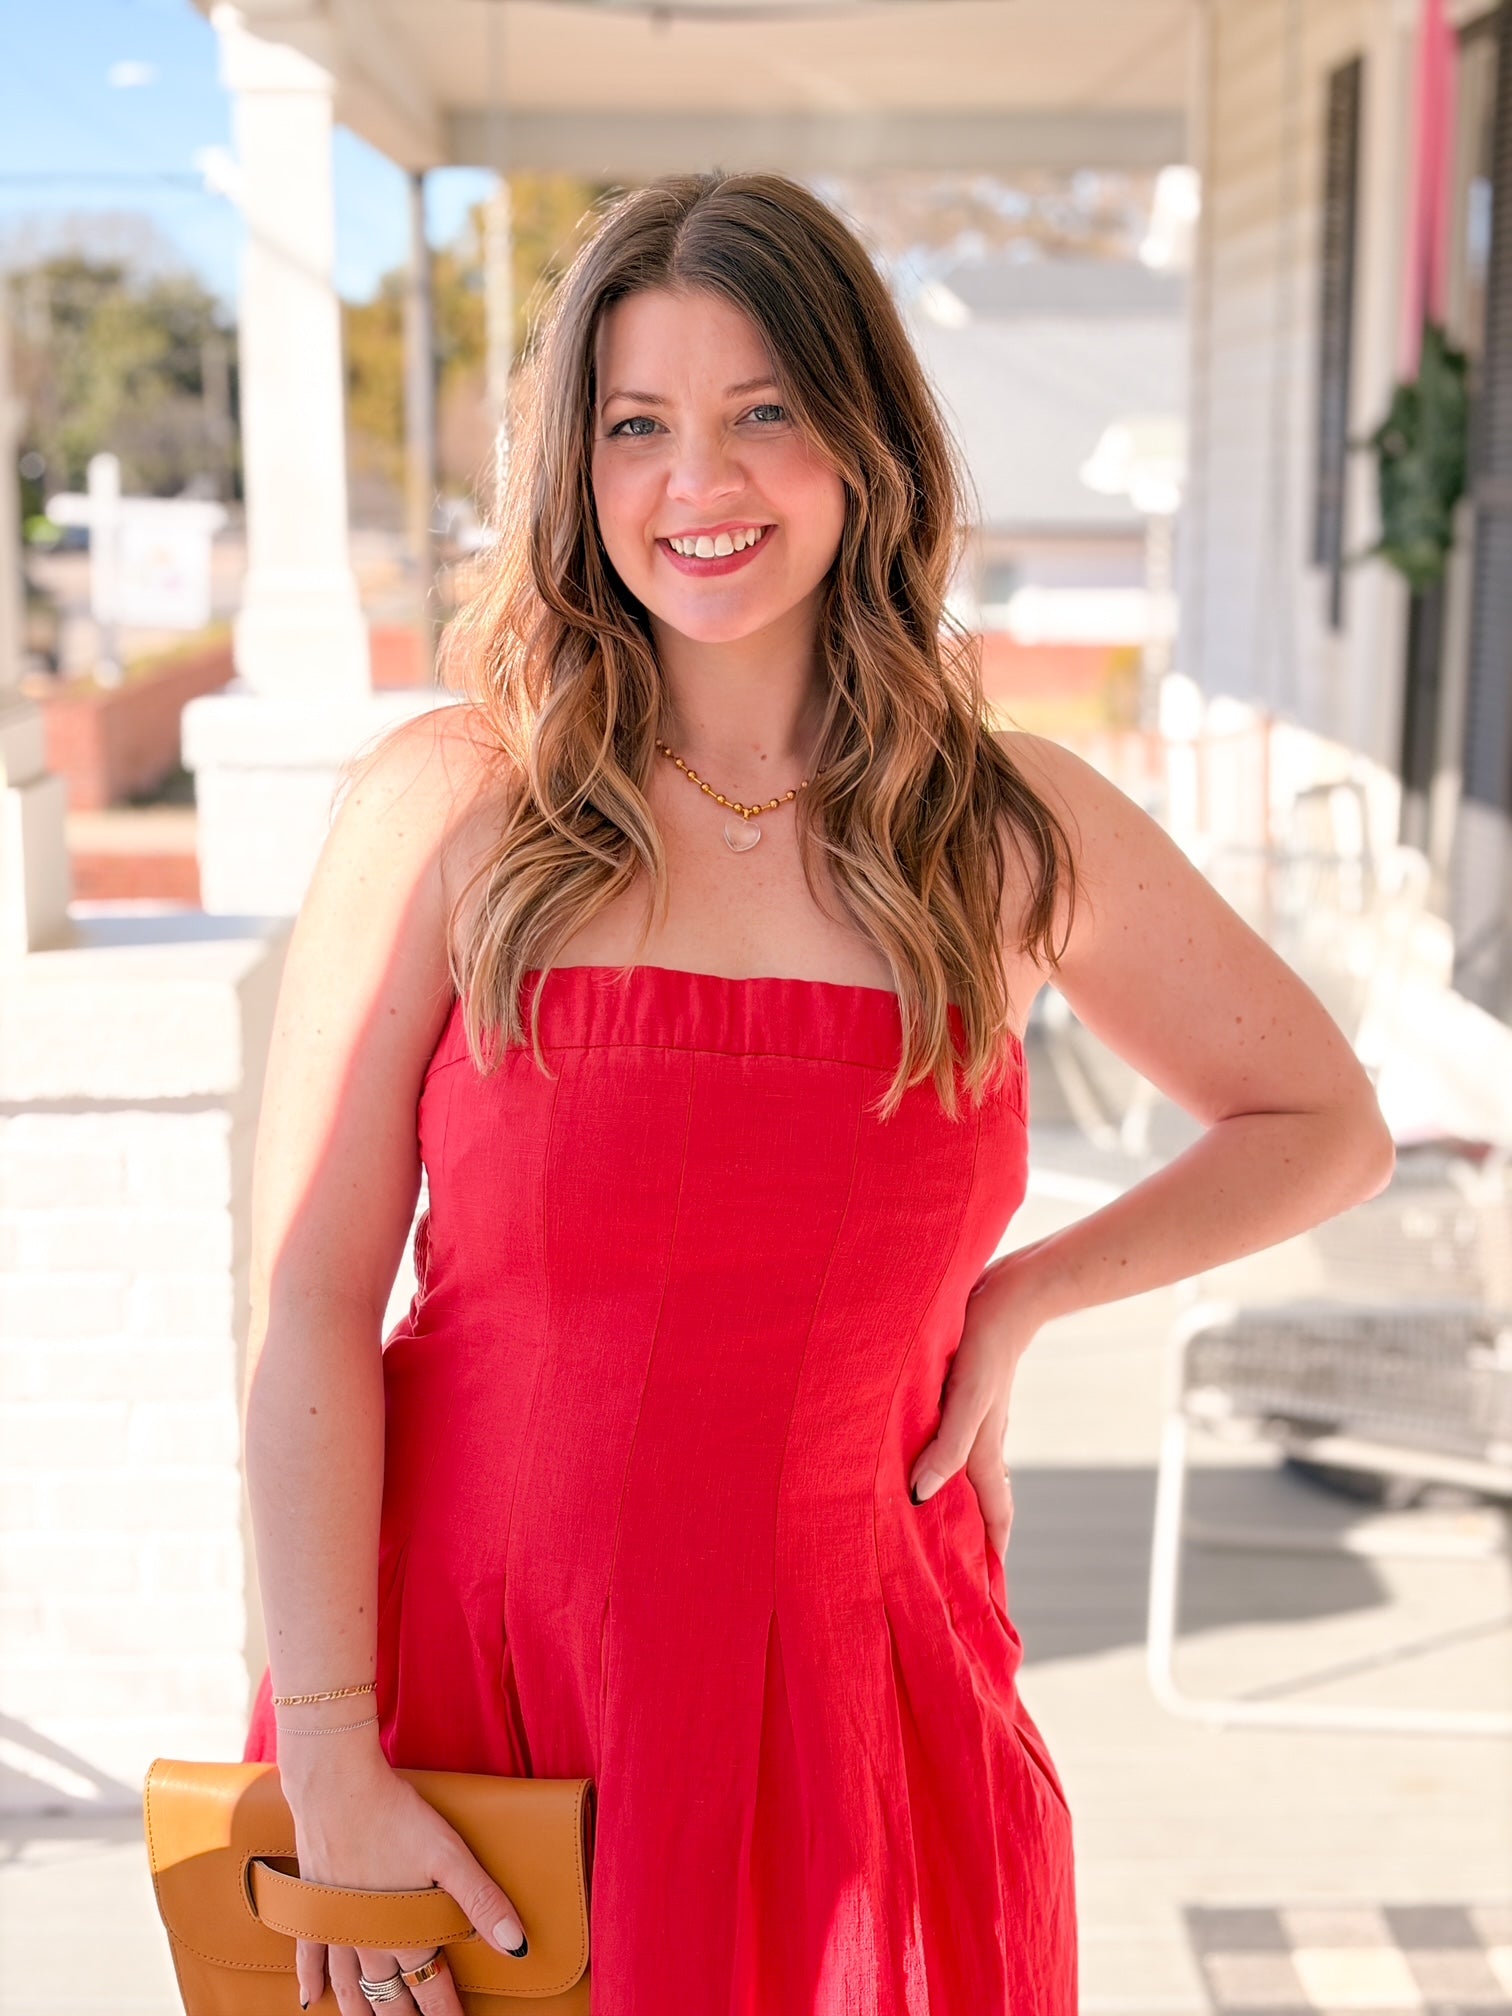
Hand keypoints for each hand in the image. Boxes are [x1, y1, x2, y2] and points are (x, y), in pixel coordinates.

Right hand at [282, 1742, 529, 2013]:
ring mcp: (336, 1926)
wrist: (337, 1788)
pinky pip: (308, 1957)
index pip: (433, 1989)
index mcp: (405, 1932)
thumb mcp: (449, 1855)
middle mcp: (369, 1940)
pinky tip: (311, 2001)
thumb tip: (517, 1948)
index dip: (447, 2014)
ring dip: (364, 2012)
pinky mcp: (314, 1906)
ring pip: (350, 1988)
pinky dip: (310, 1983)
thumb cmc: (397, 1816)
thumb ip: (482, 1902)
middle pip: (391, 1998)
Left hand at [907, 1261, 1040, 1557]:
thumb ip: (947, 1447)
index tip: (990, 1597)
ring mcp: (973, 1416)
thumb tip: (921, 1498)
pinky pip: (948, 1436)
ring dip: (946, 1495)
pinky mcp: (962, 1391)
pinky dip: (935, 1456)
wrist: (1010, 1291)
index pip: (994, 1518)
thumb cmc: (987, 1344)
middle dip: (967, 1535)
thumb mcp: (968, 1399)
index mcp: (986, 1451)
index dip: (992, 1556)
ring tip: (921, 1520)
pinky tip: (913, 1449)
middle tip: (947, 1569)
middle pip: (976, 1499)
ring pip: (960, 1468)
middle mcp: (981, 1440)